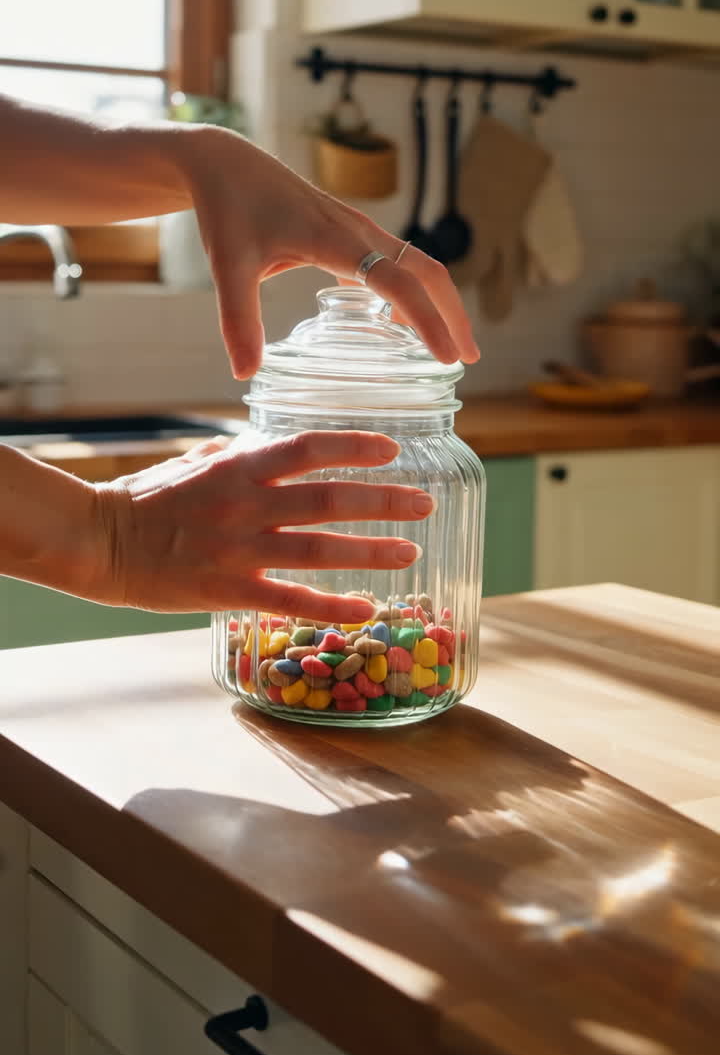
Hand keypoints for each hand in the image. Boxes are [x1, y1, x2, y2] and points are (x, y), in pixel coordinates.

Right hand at [94, 431, 432, 616]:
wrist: (99, 541)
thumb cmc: (144, 498)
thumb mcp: (193, 461)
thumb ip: (235, 455)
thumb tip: (262, 447)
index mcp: (239, 466)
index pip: (309, 448)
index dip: (355, 447)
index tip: (393, 450)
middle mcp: (246, 503)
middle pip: (329, 498)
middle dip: (383, 500)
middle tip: (424, 503)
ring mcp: (240, 548)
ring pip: (319, 548)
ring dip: (371, 551)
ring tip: (410, 552)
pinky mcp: (229, 589)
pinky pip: (292, 598)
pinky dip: (332, 604)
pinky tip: (366, 607)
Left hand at [178, 128, 480, 378]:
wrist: (226, 164)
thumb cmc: (228, 208)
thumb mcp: (228, 264)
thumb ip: (238, 318)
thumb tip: (245, 373)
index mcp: (335, 238)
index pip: (397, 282)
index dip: (427, 320)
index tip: (447, 356)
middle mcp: (358, 231)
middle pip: (426, 271)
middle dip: (452, 313)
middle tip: (465, 358)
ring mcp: (358, 229)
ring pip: (416, 264)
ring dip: (437, 302)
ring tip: (446, 346)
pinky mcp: (350, 232)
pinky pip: (394, 262)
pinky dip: (409, 292)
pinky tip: (400, 324)